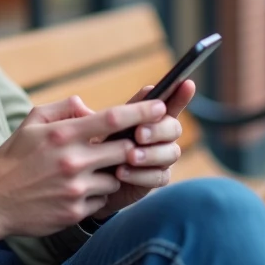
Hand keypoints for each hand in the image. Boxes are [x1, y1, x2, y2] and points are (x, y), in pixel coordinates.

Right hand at [0, 96, 167, 240]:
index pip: (114, 118)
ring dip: (111, 172)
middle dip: (133, 146)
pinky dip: (97, 193)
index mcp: (64, 134)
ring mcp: (76, 188)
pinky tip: (78, 191)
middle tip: (132, 143)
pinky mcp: (75, 211)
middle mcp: (73, 160)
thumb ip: (63, 109)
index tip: (161, 106)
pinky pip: (102, 198)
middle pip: (125, 149)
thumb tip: (89, 107)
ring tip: (90, 171)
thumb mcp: (31, 122)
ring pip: (116, 176)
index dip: (142, 112)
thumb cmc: (13, 158)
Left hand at [94, 79, 196, 217]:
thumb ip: (92, 116)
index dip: (179, 93)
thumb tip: (77, 101)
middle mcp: (159, 135)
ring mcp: (160, 158)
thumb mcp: (89, 130)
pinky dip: (141, 174)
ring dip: (151, 154)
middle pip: (173, 127)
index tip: (187, 83)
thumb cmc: (92, 147)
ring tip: (130, 156)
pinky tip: (122, 173)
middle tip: (139, 133)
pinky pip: (159, 177)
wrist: (88, 181)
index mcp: (147, 117)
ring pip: (171, 153)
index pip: (168, 102)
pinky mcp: (155, 178)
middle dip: (158, 129)